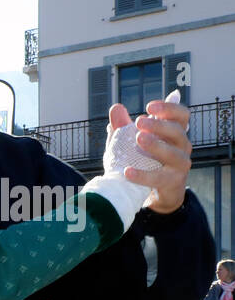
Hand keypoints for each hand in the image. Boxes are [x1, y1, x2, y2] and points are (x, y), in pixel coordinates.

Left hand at [118, 90, 190, 213]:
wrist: (153, 193)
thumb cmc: (144, 162)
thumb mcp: (130, 143)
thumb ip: (123, 126)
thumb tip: (116, 107)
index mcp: (175, 133)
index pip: (181, 115)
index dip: (169, 108)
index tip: (149, 106)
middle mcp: (182, 147)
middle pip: (178, 131)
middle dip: (159, 125)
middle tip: (139, 120)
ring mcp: (180, 165)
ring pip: (174, 153)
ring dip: (156, 145)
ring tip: (138, 138)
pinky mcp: (173, 182)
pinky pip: (159, 178)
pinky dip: (143, 175)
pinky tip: (127, 171)